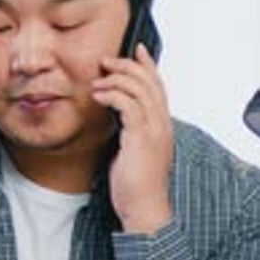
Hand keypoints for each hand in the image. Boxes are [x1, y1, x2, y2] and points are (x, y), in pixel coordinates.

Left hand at [92, 43, 172, 233]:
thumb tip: (115, 122)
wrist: (144, 209)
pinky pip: (128, 104)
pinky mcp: (142, 138)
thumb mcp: (132, 153)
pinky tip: (97, 95)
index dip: (148, 65)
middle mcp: (162, 124)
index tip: (136, 50)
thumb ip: (129, 134)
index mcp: (162, 127)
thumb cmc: (135, 187)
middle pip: (150, 81)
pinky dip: (112, 94)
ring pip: (140, 88)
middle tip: (106, 60)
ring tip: (98, 80)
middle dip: (128, 65)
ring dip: (116, 78)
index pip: (159, 87)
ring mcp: (154, 130)